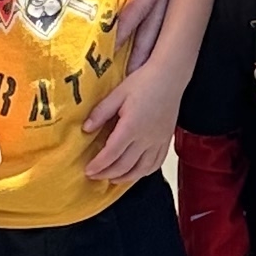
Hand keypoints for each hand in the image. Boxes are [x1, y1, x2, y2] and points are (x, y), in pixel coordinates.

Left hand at [80, 63, 182, 186]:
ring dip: (126, 178)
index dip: (98, 165)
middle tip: (95, 176)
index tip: (88, 170)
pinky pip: (157, 163)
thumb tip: (85, 129)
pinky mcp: (167, 140)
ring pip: (142, 169)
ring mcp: (158, 141)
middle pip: (125, 165)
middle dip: (108, 174)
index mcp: (131, 126)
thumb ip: (101, 112)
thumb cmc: (144, 81)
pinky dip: (145, 172)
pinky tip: (136, 172)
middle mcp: (146, 138)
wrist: (170, 76)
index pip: (111, 154)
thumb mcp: (117, 93)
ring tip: (113, 179)